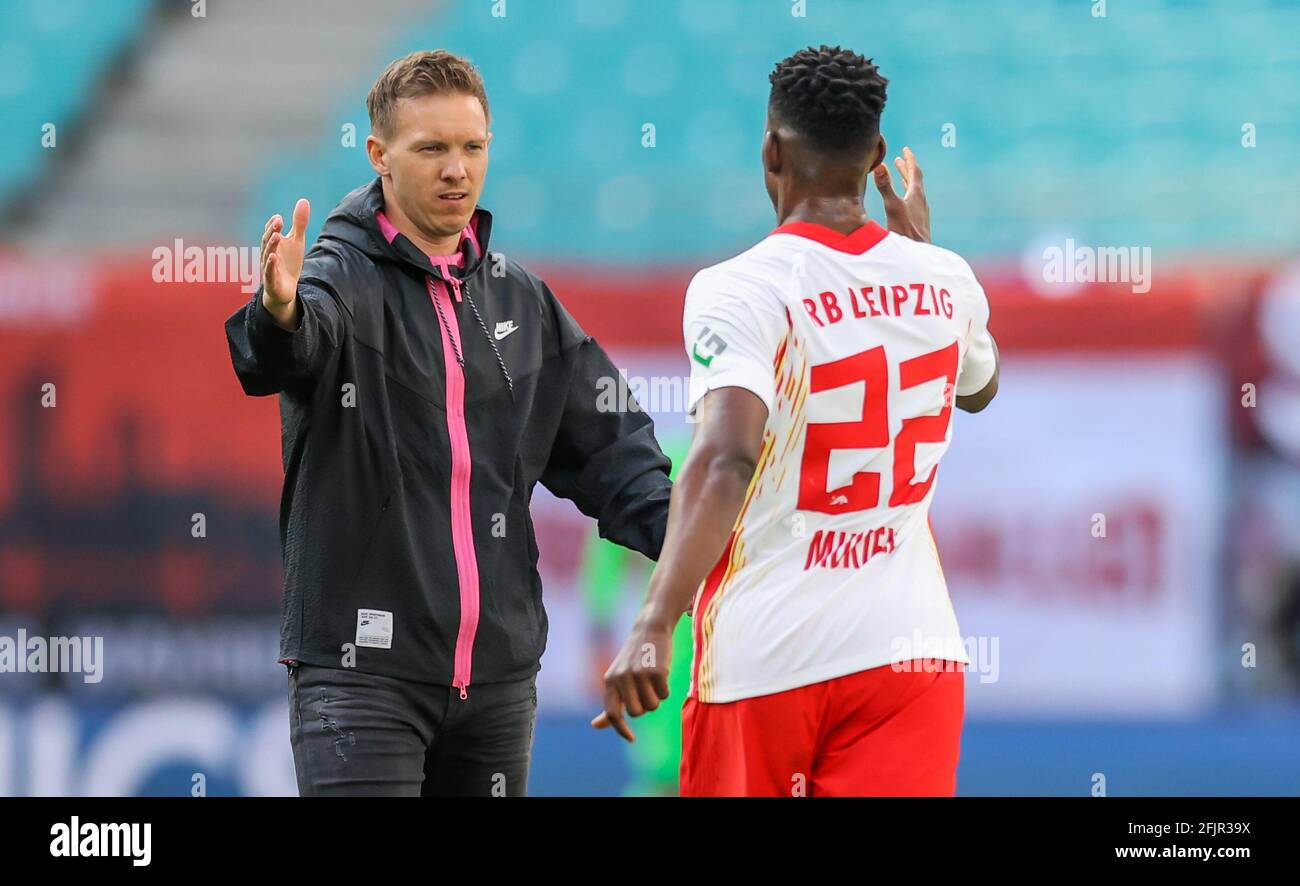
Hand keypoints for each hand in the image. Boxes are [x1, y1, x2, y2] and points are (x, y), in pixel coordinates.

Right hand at [260, 198, 309, 324]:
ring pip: (268, 255)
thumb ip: (299, 223)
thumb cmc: (288, 263)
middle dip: (272, 231)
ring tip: (277, 236)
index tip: (279, 217)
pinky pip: (270, 272)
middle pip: (268, 241)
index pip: (271, 232)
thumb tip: (303, 200)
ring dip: (271, 245)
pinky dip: (271, 265)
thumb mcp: (297, 242)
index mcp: (273, 244)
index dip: (274, 225)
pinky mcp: (272, 281)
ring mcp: (269, 268)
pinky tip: (273, 258)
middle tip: (278, 222)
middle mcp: (269, 254)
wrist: (284, 290)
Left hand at [590, 620, 673, 742]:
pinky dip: (665, 689)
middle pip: (637, 713)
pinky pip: (664, 695)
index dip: (621, 729)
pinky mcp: (657, 670)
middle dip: (645, 706)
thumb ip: (610, 704)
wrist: (650, 630)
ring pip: (652, 706)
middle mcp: (622, 678)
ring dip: (656, 697)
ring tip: (653, 679)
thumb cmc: (634, 659)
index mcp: (610, 681)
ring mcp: (639, 674)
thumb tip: (595, 726)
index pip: (612, 714)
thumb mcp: (618, 679)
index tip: (632, 739)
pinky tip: (662, 673)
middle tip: (646, 690)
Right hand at [873, 146, 929, 243]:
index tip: (905, 149)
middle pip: (915, 179)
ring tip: (901, 176)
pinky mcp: (918, 220)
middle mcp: (920, 200)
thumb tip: (880, 166)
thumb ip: (885, 186)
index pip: (914, 171)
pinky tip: (904, 201)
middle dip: (906, 168)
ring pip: (914, 191)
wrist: (917, 252)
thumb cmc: (905, 230)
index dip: (909, 159)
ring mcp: (921, 210)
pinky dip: (907, 193)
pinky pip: (913, 201)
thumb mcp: (892, 206)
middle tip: (899, 160)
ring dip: (906, 181)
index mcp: (916, 193)